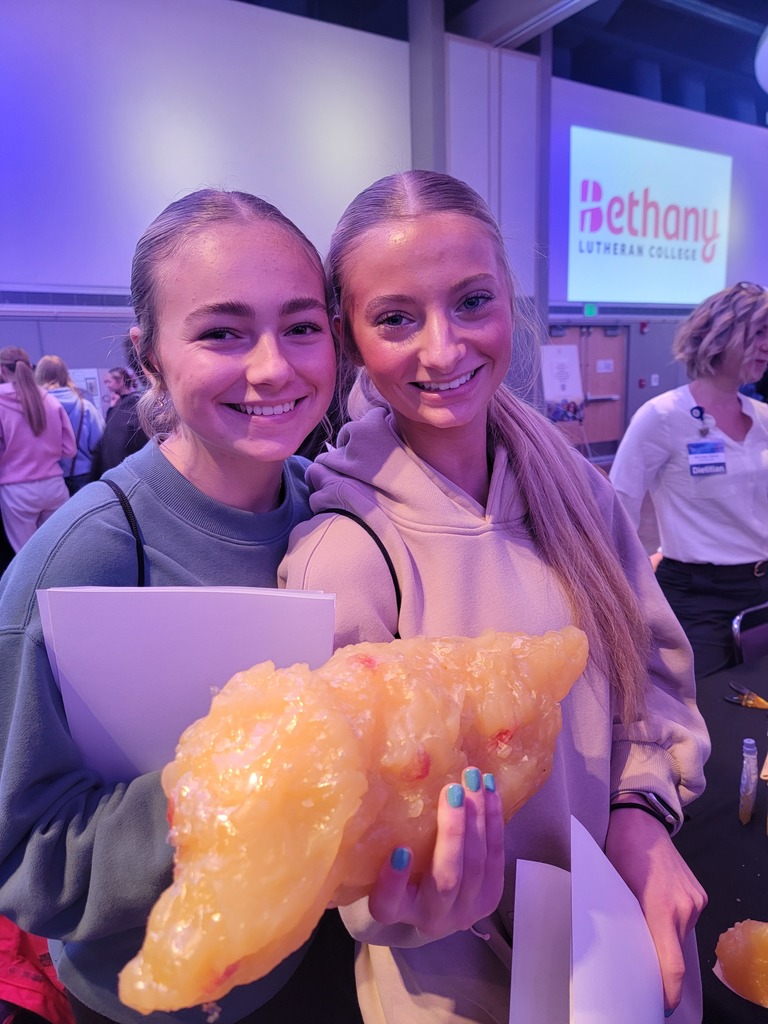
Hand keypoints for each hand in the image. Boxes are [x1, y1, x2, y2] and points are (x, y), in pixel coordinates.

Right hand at [367, 767, 504, 940]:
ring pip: (476, 865)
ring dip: (478, 817)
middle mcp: (429, 918)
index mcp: (394, 911)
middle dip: (453, 832)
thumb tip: (387, 785)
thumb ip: (381, 842)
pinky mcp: (490, 897)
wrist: (429, 906)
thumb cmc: (398, 873)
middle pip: (445, 879)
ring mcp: (464, 910)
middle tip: (452, 791)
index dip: (394, 881)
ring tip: (474, 780)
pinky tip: (489, 790)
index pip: (387, 903)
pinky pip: (496, 856)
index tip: (401, 850)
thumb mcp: (379, 864)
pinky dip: (493, 820)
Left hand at [605, 808, 706, 1015]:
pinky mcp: (699, 893)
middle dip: (661, 962)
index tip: (661, 1006)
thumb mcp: (612, 890)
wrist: (640, 821)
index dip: (669, 992)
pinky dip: (672, 921)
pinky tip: (656, 906)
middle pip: (675, 952)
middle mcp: (684, 908)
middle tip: (640, 963)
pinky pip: (686, 920)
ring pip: (680, 936)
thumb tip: (622, 953)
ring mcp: (695, 900)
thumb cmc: (618, 853)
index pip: (672, 966)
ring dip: (665, 937)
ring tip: (644, 922)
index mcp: (660, 910)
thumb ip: (623, 921)